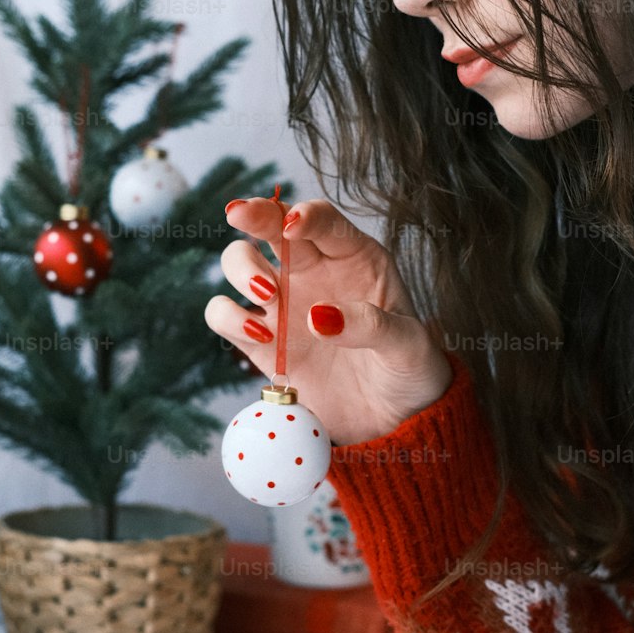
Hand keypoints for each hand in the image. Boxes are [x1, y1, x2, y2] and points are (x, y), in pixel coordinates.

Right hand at [204, 196, 451, 445]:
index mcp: (354, 258)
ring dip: (242, 270)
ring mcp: (283, 304)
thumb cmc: (408, 369)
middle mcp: (313, 272)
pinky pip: (225, 315)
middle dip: (254, 215)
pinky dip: (229, 318)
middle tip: (239, 217)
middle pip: (272, 227)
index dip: (305, 214)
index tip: (293, 224)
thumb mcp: (407, 345)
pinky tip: (260, 336)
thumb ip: (370, 325)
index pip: (324, 221)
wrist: (390, 418)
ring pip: (240, 262)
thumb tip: (319, 317)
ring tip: (267, 296)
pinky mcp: (260, 341)